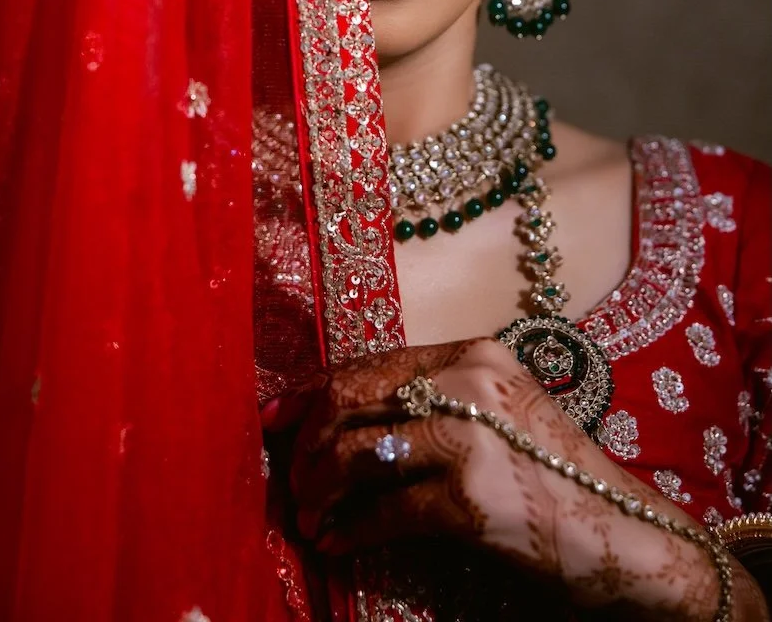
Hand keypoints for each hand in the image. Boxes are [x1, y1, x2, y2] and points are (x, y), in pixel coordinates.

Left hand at [263, 338, 728, 619]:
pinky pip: (384, 512)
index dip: (312, 392)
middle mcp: (469, 381)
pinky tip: (335, 545)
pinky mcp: (471, 496)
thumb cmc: (557, 475)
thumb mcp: (500, 412)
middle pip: (353, 400)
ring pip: (358, 453)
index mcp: (473, 353)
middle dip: (307, 443)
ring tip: (309, 516)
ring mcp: (471, 436)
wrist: (624, 532)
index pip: (370, 363)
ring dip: (319, 490)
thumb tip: (346, 420)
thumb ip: (434, 401)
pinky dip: (349, 531)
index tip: (274, 417)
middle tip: (290, 480)